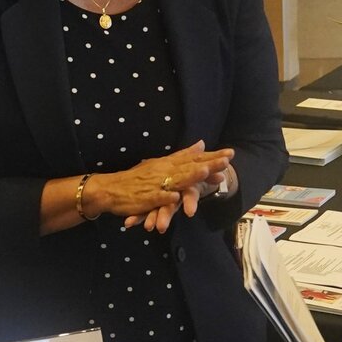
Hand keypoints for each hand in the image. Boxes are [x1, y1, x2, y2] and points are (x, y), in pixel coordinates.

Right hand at [88, 140, 232, 227]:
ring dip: (190, 176)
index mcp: (168, 163)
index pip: (193, 158)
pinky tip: (175, 197)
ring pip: (175, 180)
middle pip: (189, 167)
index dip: (212, 156)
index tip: (230, 153)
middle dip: (207, 164)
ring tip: (205, 172)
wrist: (110, 189)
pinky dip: (165, 197)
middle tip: (227, 160)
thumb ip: (182, 155)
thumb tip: (201, 144)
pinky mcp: (145, 198)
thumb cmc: (136, 178)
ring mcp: (155, 184)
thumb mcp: (161, 163)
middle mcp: (163, 171)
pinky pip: (156, 198)